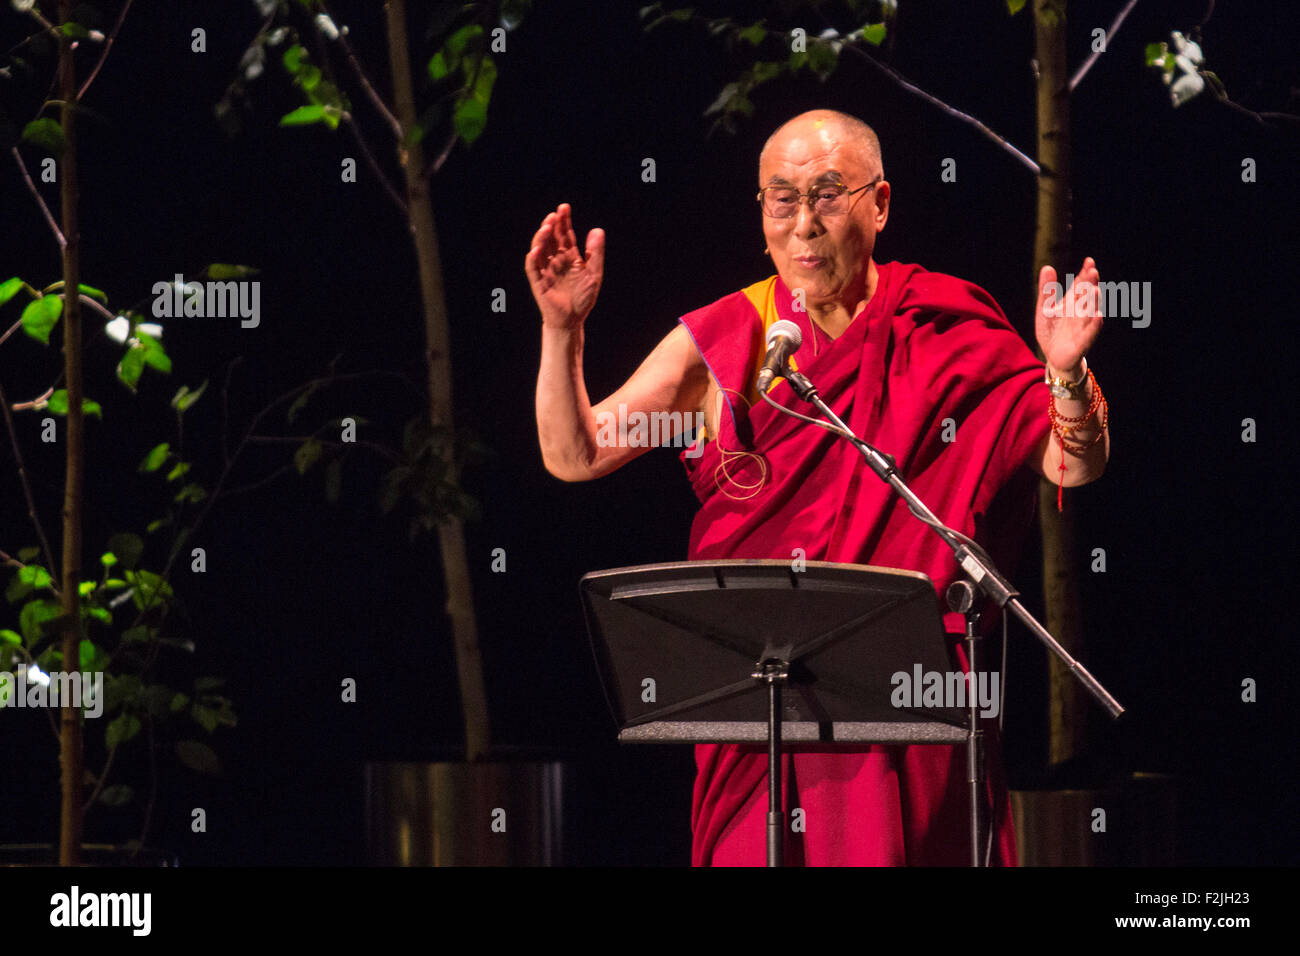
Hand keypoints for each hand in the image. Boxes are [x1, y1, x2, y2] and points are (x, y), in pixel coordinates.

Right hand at [525, 203, 604, 329]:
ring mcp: (546, 270)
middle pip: (551, 238)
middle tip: (555, 214)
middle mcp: (555, 260)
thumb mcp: (594, 274)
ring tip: (547, 227)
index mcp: (569, 256)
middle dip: (552, 225)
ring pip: (540, 249)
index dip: (564, 221)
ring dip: (542, 237)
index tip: (564, 207)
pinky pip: (533, 269)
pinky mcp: (538, 282)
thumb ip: (596, 253)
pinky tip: (537, 250)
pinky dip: (533, 259)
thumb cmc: (583, 298)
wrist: (573, 320)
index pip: (564, 234)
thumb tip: (598, 229)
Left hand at [1036, 257, 1102, 376]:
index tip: (1089, 261)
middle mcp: (1081, 313)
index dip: (1085, 274)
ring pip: (1090, 313)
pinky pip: (1089, 333)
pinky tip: (1097, 316)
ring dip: (1093, 302)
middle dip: (1090, 284)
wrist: (1054, 357)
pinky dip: (1093, 325)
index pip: (1081, 286)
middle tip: (1092, 271)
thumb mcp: (1045, 310)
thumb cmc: (1052, 331)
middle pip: (1087, 296)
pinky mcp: (1081, 343)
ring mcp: (1083, 327)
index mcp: (1073, 303)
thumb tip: (1047, 267)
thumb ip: (1046, 291)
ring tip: (1094, 290)